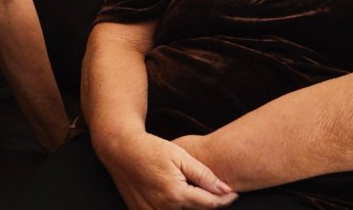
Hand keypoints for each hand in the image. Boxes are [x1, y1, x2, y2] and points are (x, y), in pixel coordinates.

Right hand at [99, 132, 236, 209]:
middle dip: (209, 202)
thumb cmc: (150, 149)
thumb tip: (225, 190)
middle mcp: (164, 208)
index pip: (211, 204)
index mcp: (176, 194)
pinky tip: (174, 195)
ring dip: (191, 205)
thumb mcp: (180, 155)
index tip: (232, 193)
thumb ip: (204, 175)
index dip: (225, 199)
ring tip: (189, 189)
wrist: (120, 150)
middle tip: (212, 190)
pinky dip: (174, 207)